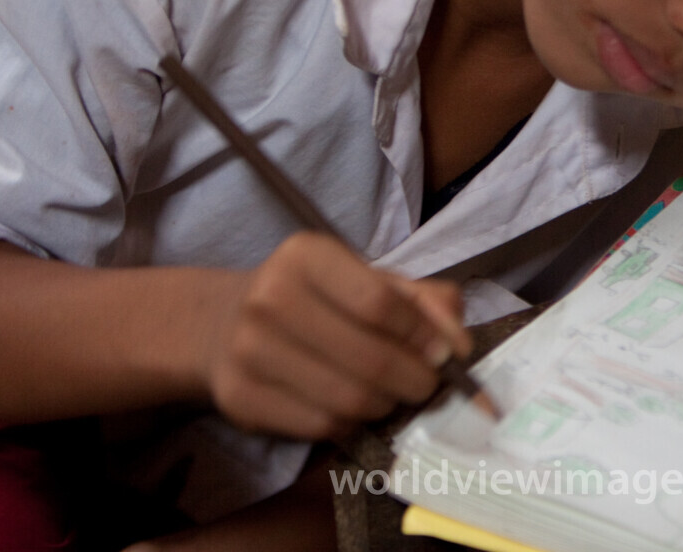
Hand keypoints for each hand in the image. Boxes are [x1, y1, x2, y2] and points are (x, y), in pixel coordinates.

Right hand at [201, 231, 469, 438]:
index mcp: (306, 255)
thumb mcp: (368, 280)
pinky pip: (321, 426)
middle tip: (428, 386)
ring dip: (387, 406)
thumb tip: (459, 345)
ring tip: (393, 396)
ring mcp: (248, 350)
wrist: (223, 323)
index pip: (380, 304)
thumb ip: (424, 301)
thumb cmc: (316, 299)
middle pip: (370, 358)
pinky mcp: (240, 397)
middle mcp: (269, 297)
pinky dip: (353, 425)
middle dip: (416, 381)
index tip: (447, 355)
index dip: (424, 337)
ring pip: (349, 399)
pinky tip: (356, 409)